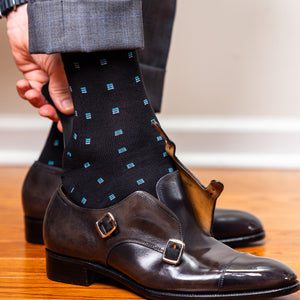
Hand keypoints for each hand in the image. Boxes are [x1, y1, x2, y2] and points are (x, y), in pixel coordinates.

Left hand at [6, 4, 72, 128]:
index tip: (64, 125)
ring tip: (33, 94)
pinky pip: (28, 91)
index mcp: (73, 79)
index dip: (69, 115)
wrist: (28, 23)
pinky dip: (24, 91)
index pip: (73, 102)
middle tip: (47, 112)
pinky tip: (24, 86)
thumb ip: (61, 89)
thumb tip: (66, 108)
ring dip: (36, 101)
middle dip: (50, 111)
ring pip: (42, 100)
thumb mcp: (58, 66)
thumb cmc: (50, 37)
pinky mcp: (33, 77)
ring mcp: (47, 80)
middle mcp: (62, 82)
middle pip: (57, 105)